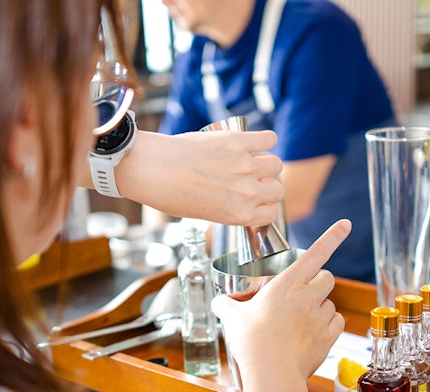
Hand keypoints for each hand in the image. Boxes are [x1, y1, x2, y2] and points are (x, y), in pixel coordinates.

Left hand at [117, 130, 283, 226]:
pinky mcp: (238, 142)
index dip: (265, 205)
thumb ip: (231, 207)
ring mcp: (245, 166)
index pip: (271, 213)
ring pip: (276, 164)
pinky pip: (268, 139)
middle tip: (253, 180)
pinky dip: (266, 140)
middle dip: (267, 186)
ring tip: (253, 161)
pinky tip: (257, 142)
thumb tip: (245, 196)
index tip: (257, 200)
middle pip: (277, 190)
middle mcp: (247, 192)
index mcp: (240, 214)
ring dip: (267, 163)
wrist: (152, 169)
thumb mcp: (205, 213)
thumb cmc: (171, 194)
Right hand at [211, 220, 350, 388]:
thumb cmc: (252, 343)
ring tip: (300, 321)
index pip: (314, 253)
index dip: (332, 236)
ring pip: (330, 302)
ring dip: (320, 307)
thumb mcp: (232, 318)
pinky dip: (328, 325)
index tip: (346, 223)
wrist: (272, 375)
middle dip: (318, 281)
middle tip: (303, 293)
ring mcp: (321, 316)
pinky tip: (312, 333)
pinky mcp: (329, 336)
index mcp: (286, 285)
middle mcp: (307, 296)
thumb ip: (227, 305)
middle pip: (326, 277)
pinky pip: (337, 322)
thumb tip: (219, 302)